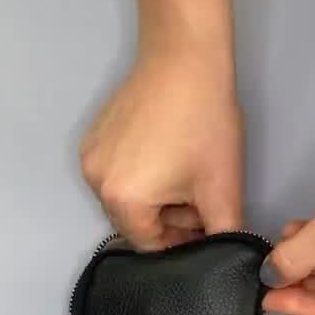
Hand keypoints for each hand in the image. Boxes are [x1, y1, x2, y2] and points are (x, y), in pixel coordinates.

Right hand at [80, 43, 242, 249]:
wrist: (185, 59)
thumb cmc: (204, 123)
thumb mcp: (222, 189)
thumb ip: (222, 235)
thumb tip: (224, 255)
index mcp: (123, 201)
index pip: (151, 246)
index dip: (182, 244)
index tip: (206, 226)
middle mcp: (96, 183)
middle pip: (136, 223)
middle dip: (170, 218)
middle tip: (200, 194)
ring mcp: (91, 158)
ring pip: (128, 198)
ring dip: (158, 196)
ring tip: (186, 170)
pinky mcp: (93, 138)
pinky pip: (119, 173)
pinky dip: (143, 174)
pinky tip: (167, 153)